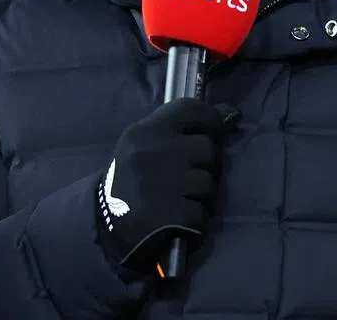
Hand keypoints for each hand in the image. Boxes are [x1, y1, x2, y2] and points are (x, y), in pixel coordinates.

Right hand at [96, 98, 240, 271]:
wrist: (104, 227)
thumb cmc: (131, 181)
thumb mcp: (146, 147)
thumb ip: (184, 130)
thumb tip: (231, 113)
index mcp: (144, 132)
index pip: (190, 109)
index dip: (210, 119)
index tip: (212, 132)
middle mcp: (151, 153)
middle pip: (207, 149)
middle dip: (205, 166)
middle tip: (188, 179)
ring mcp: (160, 185)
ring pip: (209, 183)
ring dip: (202, 197)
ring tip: (181, 202)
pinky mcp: (169, 216)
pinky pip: (203, 214)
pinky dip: (196, 222)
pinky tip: (180, 222)